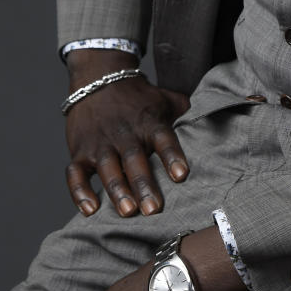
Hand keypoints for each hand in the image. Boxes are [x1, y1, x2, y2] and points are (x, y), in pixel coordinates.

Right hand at [65, 51, 190, 216]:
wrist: (97, 78)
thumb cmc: (137, 97)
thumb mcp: (164, 99)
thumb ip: (186, 112)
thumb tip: (215, 120)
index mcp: (149, 121)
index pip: (163, 138)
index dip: (172, 156)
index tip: (181, 175)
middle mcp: (124, 132)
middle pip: (135, 159)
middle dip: (143, 184)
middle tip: (153, 209)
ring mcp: (100, 142)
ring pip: (107, 167)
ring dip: (117, 190)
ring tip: (128, 211)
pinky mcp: (79, 151)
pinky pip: (75, 173)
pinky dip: (79, 192)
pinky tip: (90, 210)